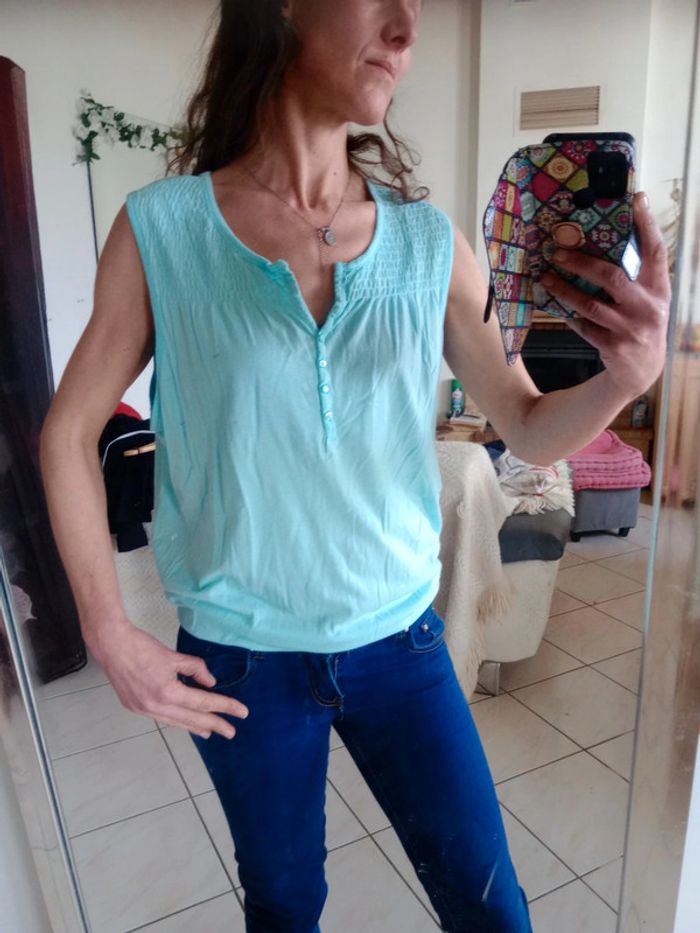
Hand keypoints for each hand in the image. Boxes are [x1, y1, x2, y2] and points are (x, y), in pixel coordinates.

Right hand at [89, 621, 249, 739]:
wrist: (111, 646)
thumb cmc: (141, 647)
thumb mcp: (174, 656)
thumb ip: (195, 669)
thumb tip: (210, 682)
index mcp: (167, 691)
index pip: (203, 703)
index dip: (224, 707)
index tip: (240, 713)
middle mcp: (155, 706)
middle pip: (191, 718)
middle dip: (214, 725)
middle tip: (231, 732)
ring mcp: (143, 709)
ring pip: (175, 722)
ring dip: (194, 727)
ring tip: (209, 732)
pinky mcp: (135, 707)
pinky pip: (162, 718)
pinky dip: (176, 720)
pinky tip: (184, 721)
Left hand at [540, 191, 671, 397]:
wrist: (641, 370)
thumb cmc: (641, 322)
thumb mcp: (649, 297)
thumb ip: (638, 273)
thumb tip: (613, 233)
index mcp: (659, 288)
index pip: (656, 251)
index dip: (647, 224)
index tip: (635, 199)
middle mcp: (648, 306)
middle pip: (612, 277)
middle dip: (581, 262)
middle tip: (557, 251)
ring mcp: (630, 328)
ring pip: (591, 304)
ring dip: (564, 289)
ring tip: (545, 276)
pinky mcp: (613, 346)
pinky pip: (583, 326)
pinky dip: (567, 313)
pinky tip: (552, 301)